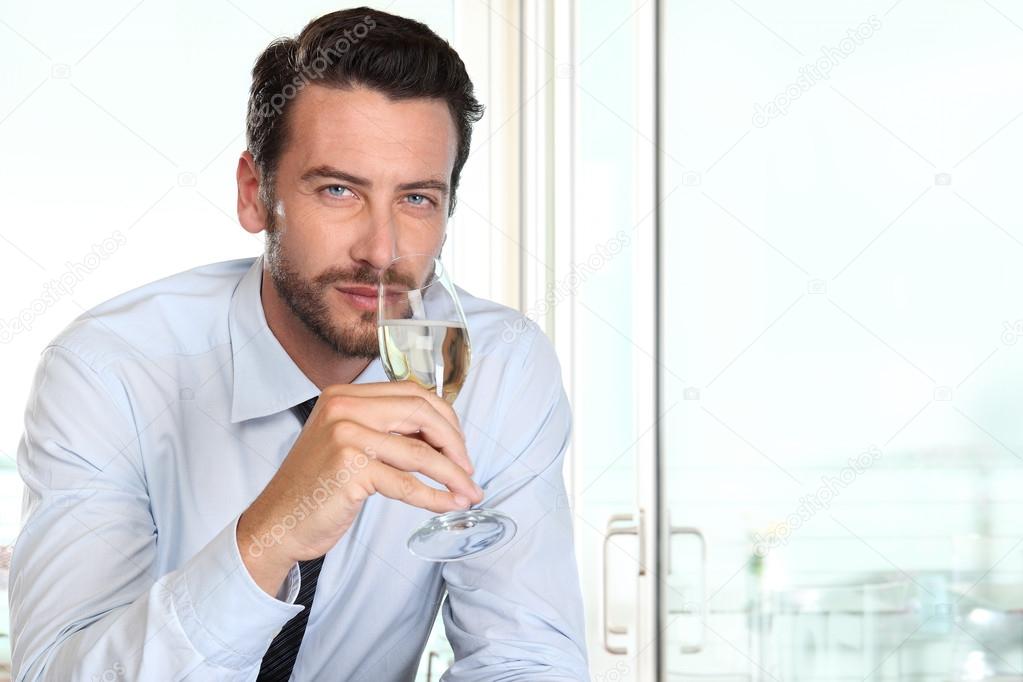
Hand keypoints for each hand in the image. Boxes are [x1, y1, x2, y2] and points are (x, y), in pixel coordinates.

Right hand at [236, 380, 482, 594]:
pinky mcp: (349, 469)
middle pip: (420, 413)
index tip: (459, 444)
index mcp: (345, 396)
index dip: (444, 418)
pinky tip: (449, 503)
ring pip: (419, 451)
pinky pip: (406, 483)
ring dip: (452, 474)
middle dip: (454, 442)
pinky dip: (434, 496)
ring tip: (470, 491)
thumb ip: (384, 430)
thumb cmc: (316, 487)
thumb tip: (442, 436)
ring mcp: (345, 436)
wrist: (276, 523)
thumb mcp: (347, 443)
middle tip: (469, 468)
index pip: (411, 393)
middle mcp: (343, 408)